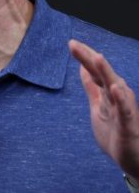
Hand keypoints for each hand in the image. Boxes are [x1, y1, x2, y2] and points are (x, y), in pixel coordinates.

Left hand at [70, 39, 138, 179]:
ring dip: (106, 72)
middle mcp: (118, 97)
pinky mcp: (128, 126)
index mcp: (108, 92)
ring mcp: (124, 110)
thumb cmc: (115, 132)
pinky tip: (115, 89)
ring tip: (97, 57)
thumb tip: (82, 67)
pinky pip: (125, 111)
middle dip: (89, 58)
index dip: (85, 57)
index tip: (71, 43)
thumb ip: (92, 87)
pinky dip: (120, 99)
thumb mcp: (98, 106)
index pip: (95, 70)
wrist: (132, 160)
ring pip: (115, 88)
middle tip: (73, 44)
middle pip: (102, 74)